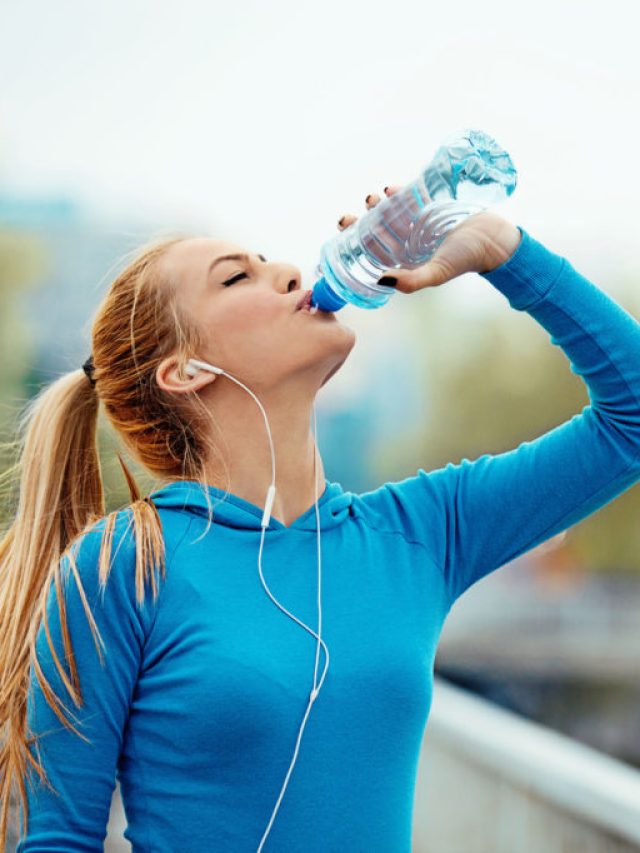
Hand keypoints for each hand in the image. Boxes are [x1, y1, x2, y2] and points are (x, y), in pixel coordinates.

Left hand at [337, 185, 522, 292]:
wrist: (494, 239)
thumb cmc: (465, 259)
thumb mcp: (436, 273)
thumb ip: (411, 281)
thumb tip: (382, 281)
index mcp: (406, 259)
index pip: (375, 251)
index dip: (357, 242)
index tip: (345, 230)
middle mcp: (410, 242)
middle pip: (378, 230)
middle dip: (362, 221)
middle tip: (350, 215)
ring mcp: (419, 223)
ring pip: (391, 212)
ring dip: (379, 205)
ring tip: (373, 197)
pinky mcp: (431, 207)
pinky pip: (410, 197)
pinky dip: (399, 193)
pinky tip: (391, 190)